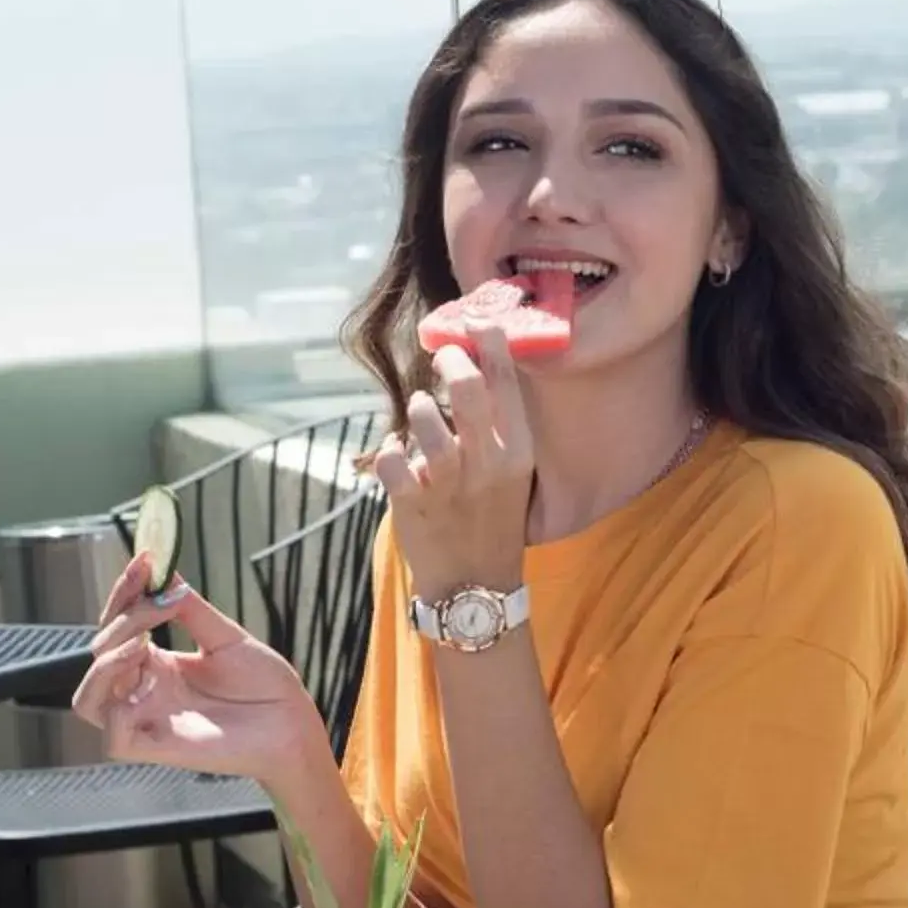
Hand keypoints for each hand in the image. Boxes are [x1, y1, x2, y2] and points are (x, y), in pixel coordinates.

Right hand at [71, 553, 325, 782]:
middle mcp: (145, 692)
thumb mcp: (225, 638)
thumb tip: (162, 570)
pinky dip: (118, 713)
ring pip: (88, 701)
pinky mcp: (157, 750)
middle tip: (161, 601)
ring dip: (105, 666)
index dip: (123, 593)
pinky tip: (147, 685)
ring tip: (141, 642)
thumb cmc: (265, 686)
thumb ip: (189, 609)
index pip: (117, 626)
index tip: (144, 561)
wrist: (295, 725)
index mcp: (158, 665)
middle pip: (100, 654)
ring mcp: (148, 722)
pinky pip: (113, 739)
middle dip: (123, 619)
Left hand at [375, 330, 533, 604]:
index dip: (489, 342)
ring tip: (422, 416)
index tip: (474, 321)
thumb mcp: (511, 471)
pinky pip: (390, 457)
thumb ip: (497, 424)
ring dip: (417, 409)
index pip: (507, 383)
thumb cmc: (492, 517)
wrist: (475, 586)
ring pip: (423, 417)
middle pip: (466, 388)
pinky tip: (397, 455)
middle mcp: (487, 464)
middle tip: (443, 357)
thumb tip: (476, 362)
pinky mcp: (412, 503)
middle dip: (449, 361)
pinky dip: (389, 450)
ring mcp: (449, 484)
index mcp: (518, 452)